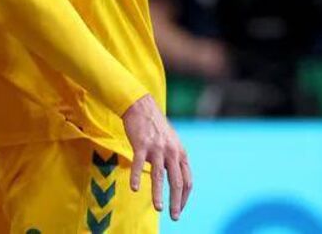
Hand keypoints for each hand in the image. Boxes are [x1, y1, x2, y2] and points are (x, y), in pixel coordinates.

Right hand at [122, 94, 191, 220]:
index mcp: (180, 153)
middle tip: (175, 216)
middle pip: (177, 182)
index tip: (180, 208)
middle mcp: (171, 152)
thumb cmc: (154, 126)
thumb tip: (173, 177)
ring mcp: (156, 148)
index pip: (187, 181)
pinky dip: (137, 177)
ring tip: (159, 209)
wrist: (141, 106)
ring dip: (158, 194)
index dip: (185, 197)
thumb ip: (174, 159)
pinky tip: (134, 188)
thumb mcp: (171, 142)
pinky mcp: (141, 144)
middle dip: (177, 202)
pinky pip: (139, 164)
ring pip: (159, 176)